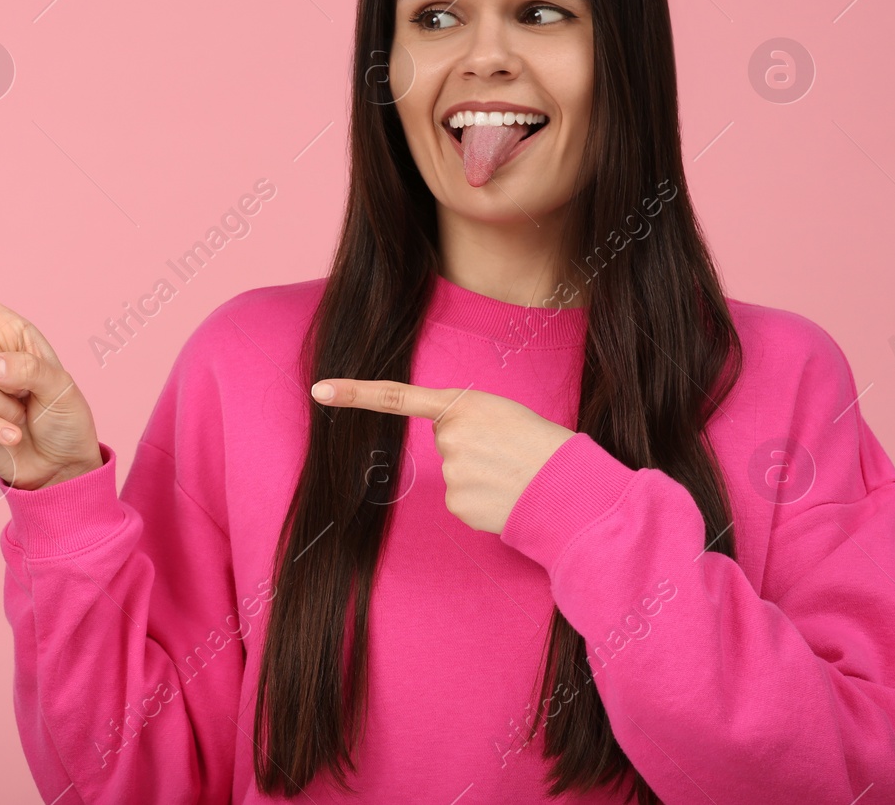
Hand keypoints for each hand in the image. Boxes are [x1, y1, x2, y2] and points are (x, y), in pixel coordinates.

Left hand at [311, 380, 573, 532]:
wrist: (573, 490)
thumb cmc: (546, 447)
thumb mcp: (507, 415)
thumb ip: (469, 420)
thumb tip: (448, 444)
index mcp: (465, 405)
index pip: (399, 396)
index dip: (356, 393)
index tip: (320, 390)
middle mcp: (451, 437)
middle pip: (445, 442)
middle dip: (471, 448)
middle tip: (509, 452)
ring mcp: (452, 473)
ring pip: (455, 473)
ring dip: (479, 475)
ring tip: (513, 474)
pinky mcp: (458, 504)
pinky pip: (462, 499)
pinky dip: (482, 500)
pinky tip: (507, 496)